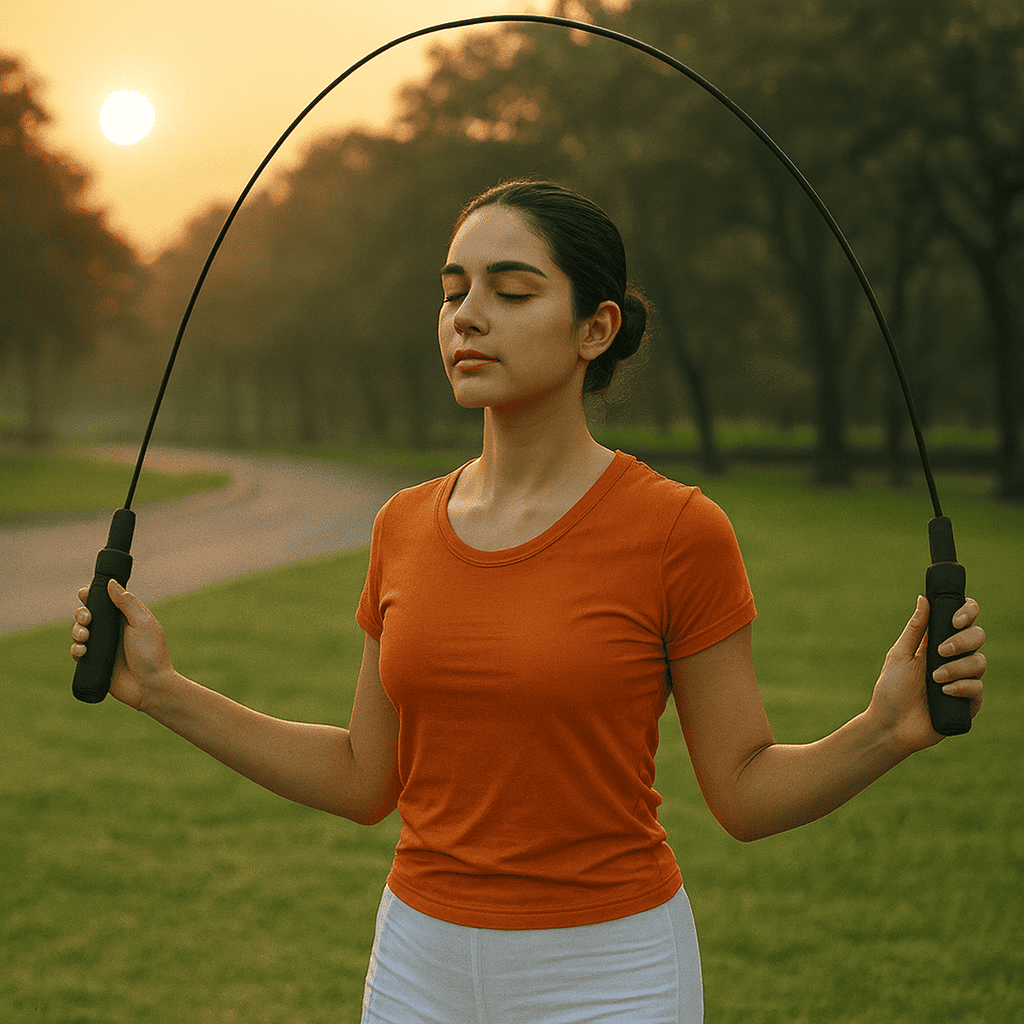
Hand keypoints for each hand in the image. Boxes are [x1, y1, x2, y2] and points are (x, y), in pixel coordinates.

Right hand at [71, 579, 173, 710]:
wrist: (150, 685)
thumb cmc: (151, 653)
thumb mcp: (142, 623)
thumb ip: (127, 603)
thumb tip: (111, 583)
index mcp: (125, 618)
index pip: (105, 602)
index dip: (92, 596)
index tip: (83, 593)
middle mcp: (112, 631)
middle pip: (88, 615)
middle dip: (82, 613)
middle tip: (87, 618)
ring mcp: (102, 647)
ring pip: (80, 632)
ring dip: (77, 630)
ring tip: (85, 635)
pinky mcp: (95, 663)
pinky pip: (78, 652)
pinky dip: (75, 649)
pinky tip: (81, 650)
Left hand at [869, 595, 985, 755]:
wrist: (890, 725)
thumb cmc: (891, 690)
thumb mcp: (899, 655)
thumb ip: (915, 628)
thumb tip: (924, 598)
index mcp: (937, 644)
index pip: (962, 620)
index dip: (967, 612)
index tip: (955, 618)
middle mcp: (954, 659)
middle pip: (977, 636)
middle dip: (962, 640)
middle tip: (941, 650)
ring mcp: (963, 680)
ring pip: (979, 661)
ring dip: (956, 667)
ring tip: (934, 679)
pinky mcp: (968, 703)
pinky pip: (977, 687)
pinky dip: (961, 686)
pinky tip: (944, 691)